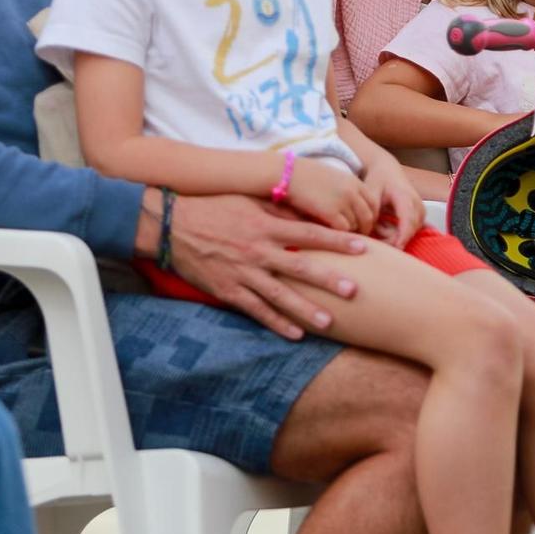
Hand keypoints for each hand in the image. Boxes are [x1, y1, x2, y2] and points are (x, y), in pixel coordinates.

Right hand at [167, 193, 369, 339]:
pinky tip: (295, 333)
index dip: (337, 241)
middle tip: (355, 290)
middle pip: (301, 267)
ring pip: (280, 295)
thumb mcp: (247, 200)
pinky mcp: (228, 290)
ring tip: (329, 322)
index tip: (362, 247)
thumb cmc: (212, 207)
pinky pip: (256, 309)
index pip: (309, 234)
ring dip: (306, 309)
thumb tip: (308, 210)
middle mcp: (258, 250)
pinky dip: (276, 322)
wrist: (171, 225)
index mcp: (266, 225)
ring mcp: (243, 273)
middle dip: (329, 280)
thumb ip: (278, 208)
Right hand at [282, 158, 377, 234]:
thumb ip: (343, 190)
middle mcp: (352, 190)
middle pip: (369, 216)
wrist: (286, 173)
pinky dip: (340, 235)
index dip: (370, 216)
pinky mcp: (331, 212)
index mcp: (353, 181)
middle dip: (364, 229)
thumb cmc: (303, 176)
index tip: (362, 225)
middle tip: (355, 238)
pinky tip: (330, 237)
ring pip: (357, 225)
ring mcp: (343, 201)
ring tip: (341, 239)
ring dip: (351, 234)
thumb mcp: (330, 178)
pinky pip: (344, 229)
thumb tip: (348, 208)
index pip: (374, 202)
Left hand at [363, 160, 424, 248]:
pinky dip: (399, 233)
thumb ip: (371, 210)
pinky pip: (411, 231)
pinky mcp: (420, 215)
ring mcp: (421, 210)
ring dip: (395, 235)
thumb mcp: (370, 191)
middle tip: (375, 232)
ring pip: (411, 232)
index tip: (395, 248)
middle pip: (411, 230)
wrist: (388, 170)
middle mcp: (417, 204)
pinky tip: (385, 226)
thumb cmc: (378, 180)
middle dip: (393, 238)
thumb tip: (372, 230)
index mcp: (405, 196)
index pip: (408, 220)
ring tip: (379, 225)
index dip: (403, 236)